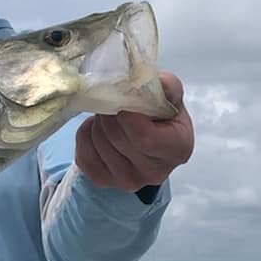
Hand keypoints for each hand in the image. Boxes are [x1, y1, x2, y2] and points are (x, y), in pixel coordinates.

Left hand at [75, 72, 193, 191]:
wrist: (147, 138)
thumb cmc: (160, 115)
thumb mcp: (169, 95)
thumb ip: (164, 85)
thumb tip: (142, 79)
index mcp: (177, 149)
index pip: (144, 136)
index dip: (127, 114)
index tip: (124, 98)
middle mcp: (155, 172)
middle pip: (116, 137)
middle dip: (110, 113)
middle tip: (112, 101)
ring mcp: (129, 181)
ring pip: (98, 143)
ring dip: (98, 122)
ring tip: (108, 116)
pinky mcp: (104, 181)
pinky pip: (83, 155)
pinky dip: (85, 135)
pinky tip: (98, 130)